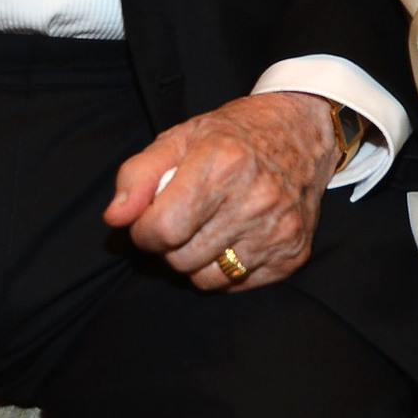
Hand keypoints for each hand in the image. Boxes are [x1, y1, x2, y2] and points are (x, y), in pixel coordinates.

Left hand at [104, 93, 339, 290]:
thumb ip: (138, 175)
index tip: (150, 217)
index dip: (143, 230)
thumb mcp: (179, 138)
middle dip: (169, 245)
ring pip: (207, 279)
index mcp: (223, 164)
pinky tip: (234, 236)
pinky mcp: (293, 253)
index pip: (162, 228)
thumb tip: (116, 218)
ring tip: (207, 227)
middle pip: (181, 259)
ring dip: (196, 260)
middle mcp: (256, 199)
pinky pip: (238, 285)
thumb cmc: (233, 135)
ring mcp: (278, 230)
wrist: (302, 133)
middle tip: (183, 218)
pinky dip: (227, 268)